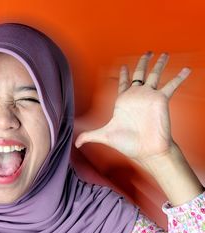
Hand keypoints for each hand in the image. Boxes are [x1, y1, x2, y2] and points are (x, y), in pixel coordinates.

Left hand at [75, 52, 190, 162]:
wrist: (145, 150)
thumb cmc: (127, 144)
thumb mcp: (104, 136)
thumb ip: (89, 136)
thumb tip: (75, 144)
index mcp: (123, 101)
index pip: (124, 83)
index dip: (124, 74)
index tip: (124, 65)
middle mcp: (137, 96)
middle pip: (139, 74)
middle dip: (142, 62)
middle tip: (147, 52)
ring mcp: (149, 96)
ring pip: (155, 75)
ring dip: (160, 63)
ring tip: (164, 53)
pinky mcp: (161, 100)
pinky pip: (171, 85)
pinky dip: (179, 77)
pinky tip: (187, 69)